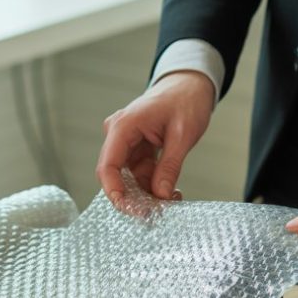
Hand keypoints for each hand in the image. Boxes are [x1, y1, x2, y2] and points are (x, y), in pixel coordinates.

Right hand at [96, 71, 214, 202]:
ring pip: (129, 178)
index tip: (130, 210)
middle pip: (116, 176)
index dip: (114, 192)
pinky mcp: (135, 149)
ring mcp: (126, 142)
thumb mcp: (183, 134)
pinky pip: (139, 174)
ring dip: (147, 193)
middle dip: (134, 196)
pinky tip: (170, 190)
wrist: (190, 85)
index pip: (108, 166)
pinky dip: (152, 185)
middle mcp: (119, 134)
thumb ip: (170, 166)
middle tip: (158, 211)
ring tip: (172, 199)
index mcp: (124, 126)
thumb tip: (161, 195)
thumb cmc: (185, 101)